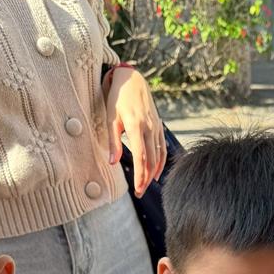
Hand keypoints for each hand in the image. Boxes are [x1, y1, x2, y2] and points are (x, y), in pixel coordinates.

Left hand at [105, 67, 165, 196]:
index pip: (141, 158)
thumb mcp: (110, 118)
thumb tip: (112, 162)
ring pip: (159, 155)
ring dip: (154, 172)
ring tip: (148, 185)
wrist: (132, 80)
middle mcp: (149, 128)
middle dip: (146, 179)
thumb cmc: (117, 99)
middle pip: (151, 160)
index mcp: (136, 127)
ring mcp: (157, 127)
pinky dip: (161, 161)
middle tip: (139, 193)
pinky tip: (156, 172)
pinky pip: (162, 148)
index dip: (140, 176)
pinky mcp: (159, 126)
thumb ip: (113, 141)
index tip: (137, 190)